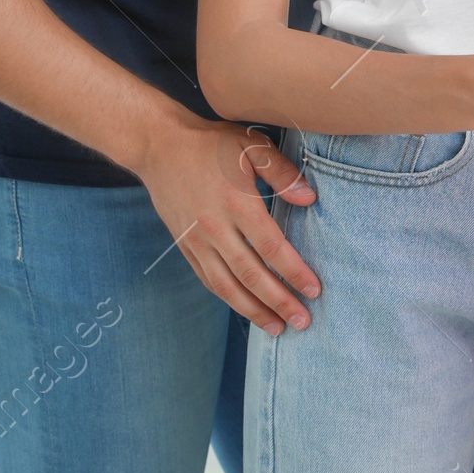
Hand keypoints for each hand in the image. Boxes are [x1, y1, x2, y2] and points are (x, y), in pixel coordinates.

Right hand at [131, 111, 321, 333]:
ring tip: (278, 328)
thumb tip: (309, 199)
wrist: (158, 146)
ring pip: (227, 286)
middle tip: (303, 322)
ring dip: (254, 311)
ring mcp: (197, 241)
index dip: (294, 272)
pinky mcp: (184, 247)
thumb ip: (281, 172)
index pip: (271, 247)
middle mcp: (215, 227)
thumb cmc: (210, 144)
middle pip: (251, 275)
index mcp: (237, 202)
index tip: (315, 290)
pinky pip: (209, 280)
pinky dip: (229, 299)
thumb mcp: (250, 145)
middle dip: (279, 302)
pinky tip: (247, 310)